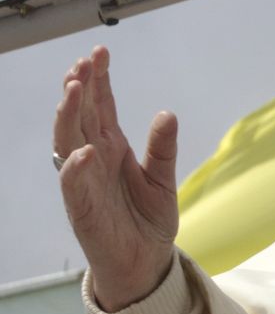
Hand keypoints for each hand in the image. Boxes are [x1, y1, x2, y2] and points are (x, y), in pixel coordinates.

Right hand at [54, 47, 179, 311]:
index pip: (101, 107)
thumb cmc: (148, 219)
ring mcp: (85, 182)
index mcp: (113, 148)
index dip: (99, 81)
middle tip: (83, 63)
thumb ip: (163, 148)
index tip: (99, 53)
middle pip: (80, 117)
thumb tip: (167, 113)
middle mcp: (94, 160)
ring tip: (74, 89)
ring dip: (69, 116)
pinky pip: (74, 185)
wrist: (145, 261)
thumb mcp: (163, 178)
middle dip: (80, 88)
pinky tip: (83, 150)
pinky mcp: (82, 209)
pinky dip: (76, 167)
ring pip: (68, 141)